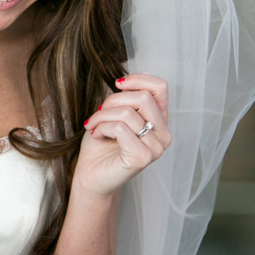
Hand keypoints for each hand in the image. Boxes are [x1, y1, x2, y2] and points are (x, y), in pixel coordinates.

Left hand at [74, 74, 170, 196]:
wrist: (90, 174)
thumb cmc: (102, 144)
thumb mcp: (114, 113)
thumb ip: (125, 98)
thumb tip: (124, 81)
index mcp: (160, 121)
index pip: (160, 87)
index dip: (138, 79)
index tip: (117, 84)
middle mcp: (163, 134)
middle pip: (143, 97)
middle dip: (113, 100)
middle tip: (98, 112)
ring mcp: (156, 148)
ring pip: (127, 112)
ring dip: (102, 115)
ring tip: (93, 125)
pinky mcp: (142, 158)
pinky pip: (120, 128)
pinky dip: (102, 127)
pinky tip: (97, 135)